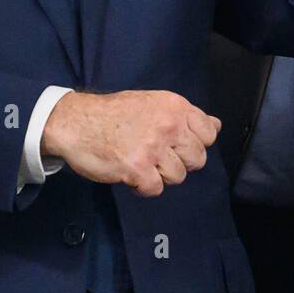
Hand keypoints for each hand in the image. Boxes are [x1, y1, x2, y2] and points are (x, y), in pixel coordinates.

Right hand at [40, 91, 219, 196]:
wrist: (76, 122)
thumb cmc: (114, 113)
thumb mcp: (154, 103)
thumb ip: (185, 116)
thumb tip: (216, 125)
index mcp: (175, 107)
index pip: (209, 133)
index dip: (196, 143)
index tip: (179, 145)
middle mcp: (169, 125)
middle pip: (197, 158)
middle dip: (180, 162)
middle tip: (158, 157)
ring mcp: (154, 148)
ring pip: (178, 176)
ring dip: (161, 176)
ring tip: (143, 164)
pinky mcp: (138, 169)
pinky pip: (156, 189)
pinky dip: (144, 187)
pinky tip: (132, 175)